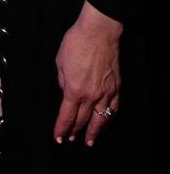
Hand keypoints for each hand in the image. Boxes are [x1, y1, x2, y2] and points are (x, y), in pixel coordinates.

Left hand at [53, 1, 121, 145]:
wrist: (99, 32)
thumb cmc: (76, 43)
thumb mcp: (60, 62)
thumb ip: (63, 81)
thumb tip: (66, 92)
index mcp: (74, 89)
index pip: (67, 116)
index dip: (62, 129)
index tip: (59, 138)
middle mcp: (90, 95)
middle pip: (82, 119)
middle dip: (75, 131)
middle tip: (71, 139)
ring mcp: (106, 92)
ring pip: (100, 118)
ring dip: (94, 131)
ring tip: (89, 141)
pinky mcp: (116, 87)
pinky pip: (113, 108)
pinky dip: (108, 118)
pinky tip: (105, 122)